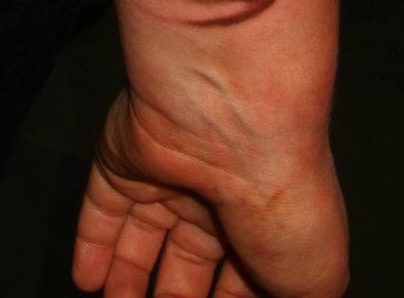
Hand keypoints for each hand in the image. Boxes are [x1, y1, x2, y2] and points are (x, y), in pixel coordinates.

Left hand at [72, 89, 348, 297]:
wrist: (236, 123)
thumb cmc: (282, 197)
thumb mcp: (316, 278)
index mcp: (265, 218)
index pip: (240, 274)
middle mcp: (215, 193)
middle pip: (186, 257)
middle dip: (173, 297)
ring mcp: (167, 174)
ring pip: (141, 234)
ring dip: (127, 279)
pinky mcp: (122, 160)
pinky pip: (101, 208)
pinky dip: (92, 245)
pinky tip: (87, 282)